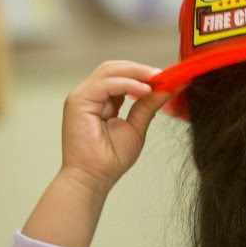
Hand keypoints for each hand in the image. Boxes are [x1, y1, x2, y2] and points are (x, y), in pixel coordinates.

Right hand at [60, 61, 171, 195]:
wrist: (93, 178)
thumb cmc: (110, 159)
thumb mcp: (136, 127)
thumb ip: (148, 106)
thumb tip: (167, 89)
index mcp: (100, 100)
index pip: (121, 76)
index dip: (142, 74)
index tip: (166, 77)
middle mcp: (88, 94)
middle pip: (114, 68)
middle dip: (140, 69)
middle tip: (163, 74)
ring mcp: (81, 96)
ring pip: (109, 71)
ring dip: (136, 73)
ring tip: (157, 79)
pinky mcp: (78, 101)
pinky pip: (106, 84)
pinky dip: (128, 84)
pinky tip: (145, 90)